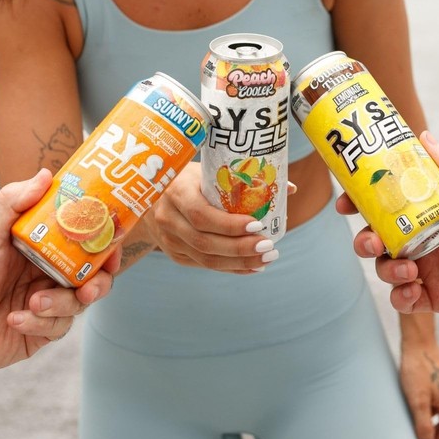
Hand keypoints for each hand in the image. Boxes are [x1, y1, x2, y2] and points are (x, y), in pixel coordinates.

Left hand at [0, 169, 118, 370]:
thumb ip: (13, 202)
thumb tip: (46, 175)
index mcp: (45, 248)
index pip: (86, 242)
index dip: (105, 244)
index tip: (113, 247)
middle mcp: (50, 274)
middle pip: (93, 277)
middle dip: (98, 283)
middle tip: (87, 288)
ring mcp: (46, 304)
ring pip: (77, 306)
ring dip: (59, 305)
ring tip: (32, 302)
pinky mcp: (38, 333)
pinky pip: (56, 330)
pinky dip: (38, 324)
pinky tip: (14, 319)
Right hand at [142, 162, 282, 273]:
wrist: (148, 196)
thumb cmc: (189, 177)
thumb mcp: (207, 170)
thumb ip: (244, 178)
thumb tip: (289, 188)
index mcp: (176, 191)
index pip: (201, 215)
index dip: (230, 225)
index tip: (258, 225)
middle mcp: (168, 218)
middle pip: (205, 242)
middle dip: (240, 248)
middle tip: (269, 247)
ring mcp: (169, 240)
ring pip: (206, 259)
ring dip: (239, 262)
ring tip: (267, 258)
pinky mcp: (175, 254)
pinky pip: (205, 266)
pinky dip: (231, 268)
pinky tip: (253, 266)